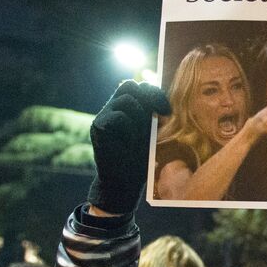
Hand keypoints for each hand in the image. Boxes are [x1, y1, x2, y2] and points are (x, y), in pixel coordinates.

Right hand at [87, 80, 171, 214]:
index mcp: (127, 108)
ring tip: (143, 135)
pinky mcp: (98, 126)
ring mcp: (104, 115)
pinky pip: (117, 117)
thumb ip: (155, 118)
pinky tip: (130, 144)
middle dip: (150, 97)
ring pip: (126, 99)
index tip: (167, 111)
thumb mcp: (152, 135)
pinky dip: (129, 129)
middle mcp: (113, 108)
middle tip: (162, 115)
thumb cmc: (140, 160)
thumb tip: (168, 104)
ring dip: (140, 116)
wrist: (123, 181)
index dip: (155, 92)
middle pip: (130, 85)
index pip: (139, 86)